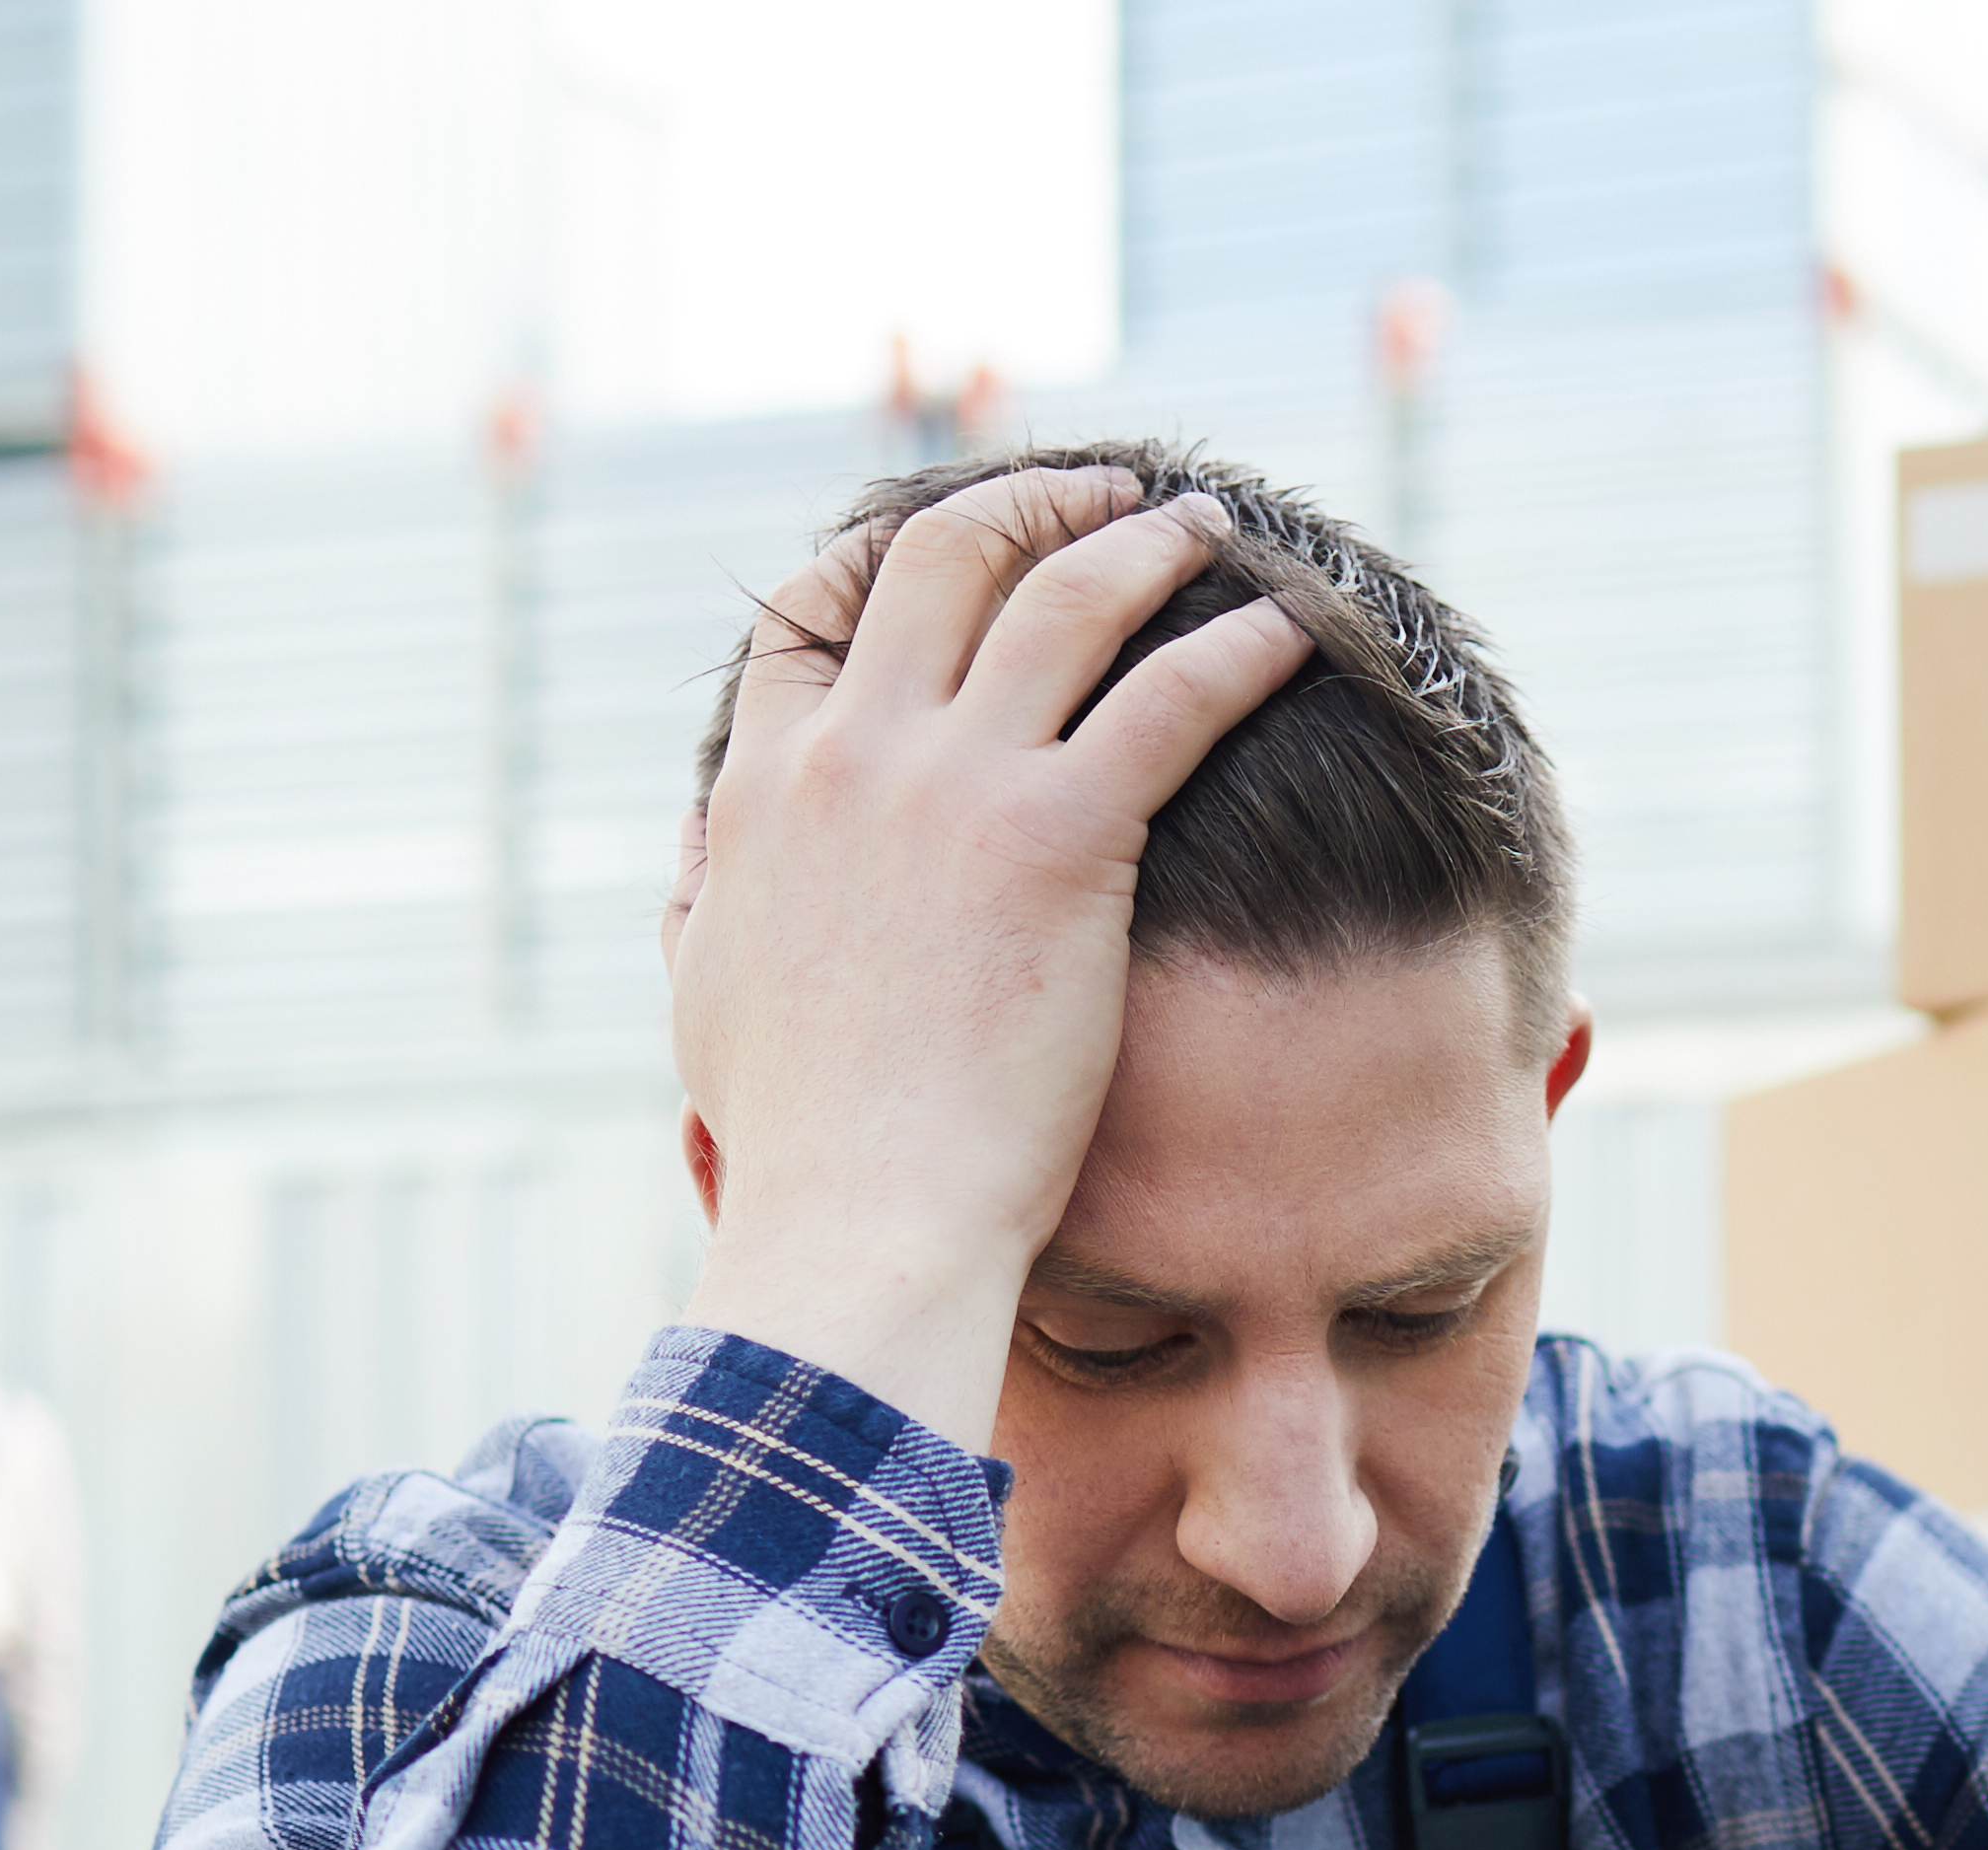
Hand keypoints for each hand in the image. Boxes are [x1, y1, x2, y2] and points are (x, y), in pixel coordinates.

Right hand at [665, 468, 1313, 1443]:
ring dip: (1140, 542)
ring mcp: (955, 784)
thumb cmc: (799, 1146)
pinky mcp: (1059, 834)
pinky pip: (1169, 697)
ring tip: (1202, 527)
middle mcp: (853, 755)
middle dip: (1030, 505)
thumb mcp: (707, 1000)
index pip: (811, 615)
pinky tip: (1290, 631)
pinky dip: (1236, 646)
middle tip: (1105, 494)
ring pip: (1062, 597)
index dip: (885, 556)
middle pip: (941, 562)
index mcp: (763, 790)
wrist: (862, 1217)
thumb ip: (705, 903)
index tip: (953, 536)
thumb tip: (698, 854)